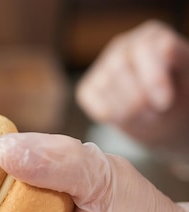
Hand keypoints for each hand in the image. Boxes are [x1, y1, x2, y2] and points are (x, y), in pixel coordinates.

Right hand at [76, 20, 188, 152]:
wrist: (162, 119)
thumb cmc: (178, 97)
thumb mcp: (186, 79)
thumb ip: (179, 60)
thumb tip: (165, 47)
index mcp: (153, 36)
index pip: (145, 48)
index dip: (153, 78)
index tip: (164, 103)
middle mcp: (124, 45)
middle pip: (119, 64)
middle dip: (136, 97)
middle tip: (152, 115)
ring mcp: (103, 65)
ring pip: (104, 82)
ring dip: (124, 108)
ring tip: (143, 117)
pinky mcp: (88, 87)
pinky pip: (90, 98)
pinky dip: (107, 112)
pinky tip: (123, 117)